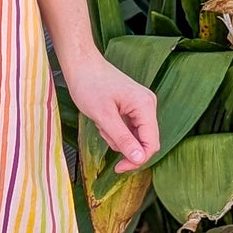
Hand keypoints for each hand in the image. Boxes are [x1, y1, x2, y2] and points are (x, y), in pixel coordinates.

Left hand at [64, 51, 159, 172]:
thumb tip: (138, 159)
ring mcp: (141, 105)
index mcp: (145, 106)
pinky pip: (129, 127)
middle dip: (123, 145)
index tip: (118, 168)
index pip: (151, 144)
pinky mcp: (132, 106)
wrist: (81, 63)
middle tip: (104, 134)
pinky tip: (103, 119)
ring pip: (135, 136)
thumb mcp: (103, 116)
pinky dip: (115, 129)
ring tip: (101, 122)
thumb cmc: (89, 84)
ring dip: (116, 136)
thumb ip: (122, 138)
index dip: (137, 160)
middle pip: (145, 141)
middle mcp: (148, 105)